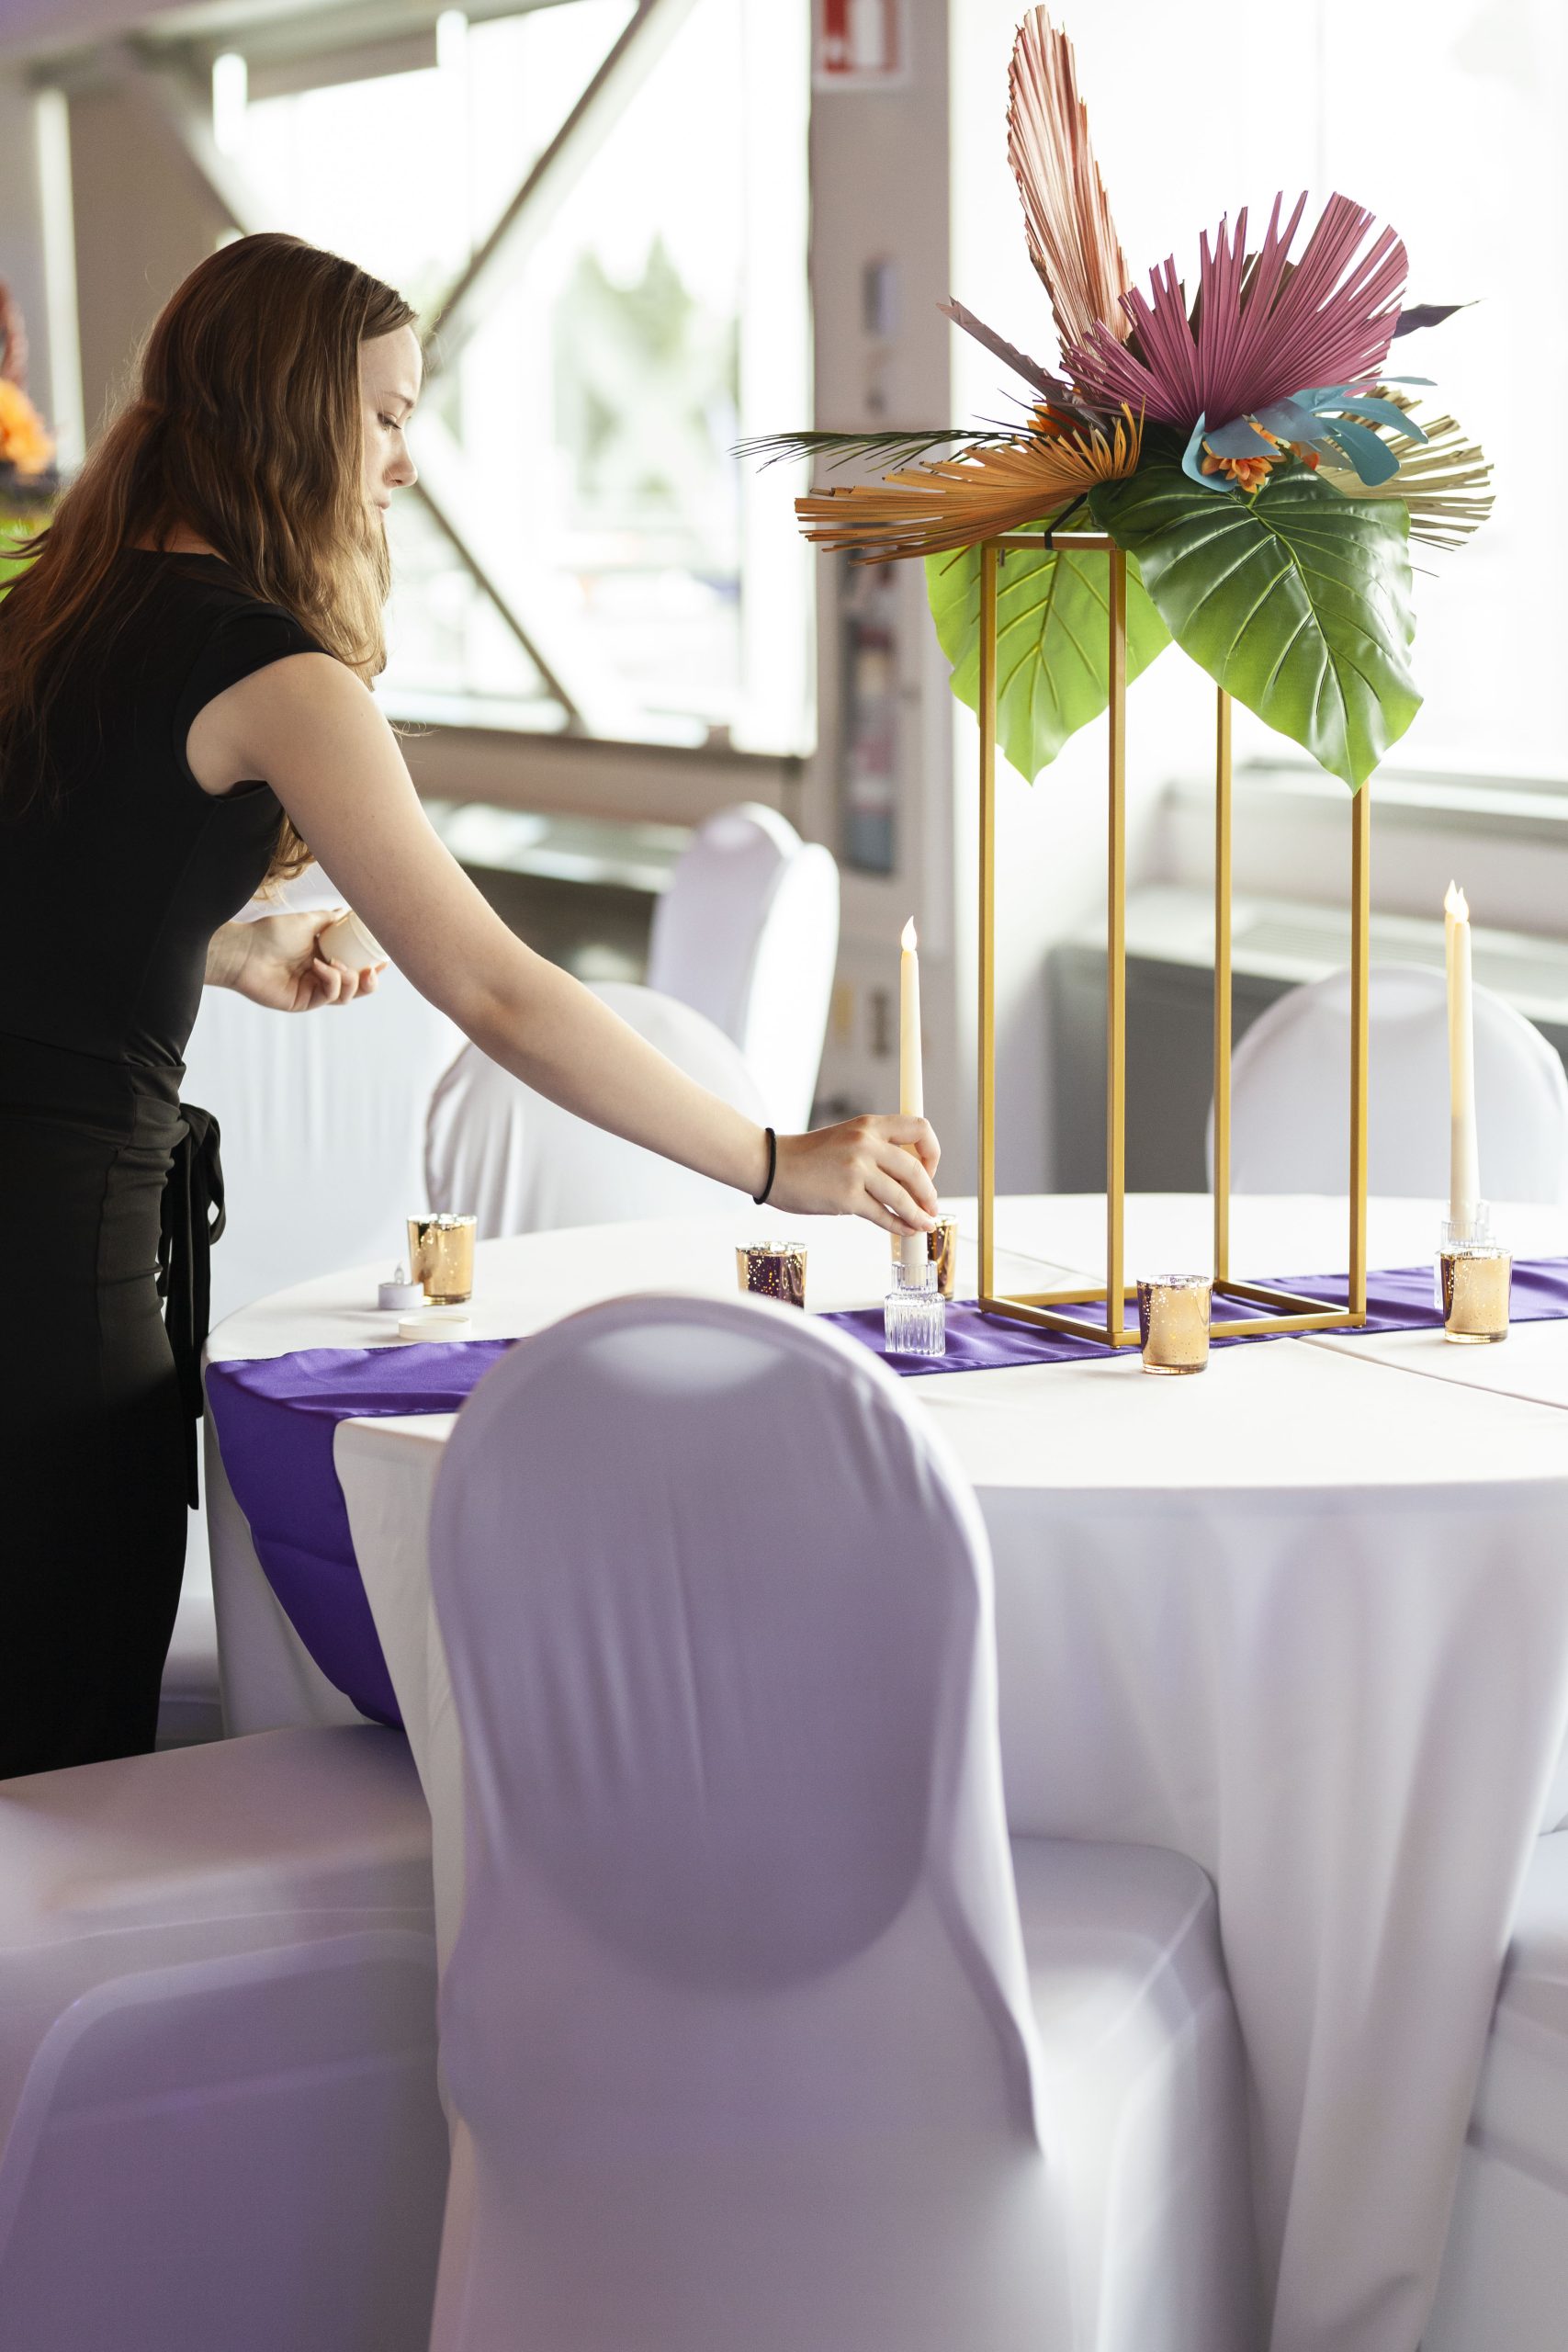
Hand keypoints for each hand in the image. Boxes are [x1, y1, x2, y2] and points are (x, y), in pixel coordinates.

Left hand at [207, 911, 385, 1013]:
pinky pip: (329, 995)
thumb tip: (347, 912)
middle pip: (355, 987)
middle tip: (374, 970)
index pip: (354, 967)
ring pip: (346, 995)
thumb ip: (329, 918)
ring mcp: (312, 991)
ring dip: (350, 979)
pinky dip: (331, 980)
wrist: (245, 950)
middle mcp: (320, 976)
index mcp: (323, 958)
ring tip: (337, 963)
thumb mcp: (307, 920)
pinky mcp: (304, 1002)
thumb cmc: (271, 933)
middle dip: (370, 981)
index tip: (384, 957)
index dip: (372, 966)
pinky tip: (321, 966)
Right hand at [770, 1114, 939, 1233]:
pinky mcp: (846, 1197)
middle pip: (916, 1169)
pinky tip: (905, 1229)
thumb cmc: (808, 1155)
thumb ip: (877, 1147)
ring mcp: (856, 1171)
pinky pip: (883, 1215)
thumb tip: (911, 1174)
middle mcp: (866, 1144)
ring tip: (925, 1224)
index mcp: (869, 1125)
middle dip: (929, 1192)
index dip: (932, 1151)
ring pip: (902, 1197)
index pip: (919, 1128)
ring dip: (919, 1215)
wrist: (772, 1165)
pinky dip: (899, 1225)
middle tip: (931, 1205)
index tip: (929, 1169)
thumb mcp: (847, 1136)